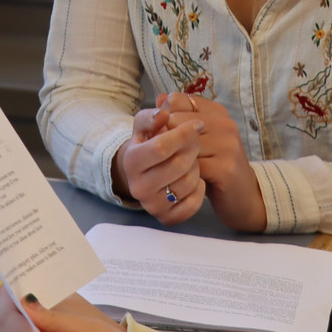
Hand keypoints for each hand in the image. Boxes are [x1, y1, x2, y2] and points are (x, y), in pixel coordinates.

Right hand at [111, 105, 204, 225]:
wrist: (143, 175)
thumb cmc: (148, 145)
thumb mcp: (144, 127)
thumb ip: (152, 116)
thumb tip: (163, 113)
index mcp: (131, 161)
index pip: (161, 147)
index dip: (183, 133)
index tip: (196, 124)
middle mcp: (138, 187)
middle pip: (178, 165)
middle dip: (193, 148)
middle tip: (196, 141)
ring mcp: (152, 205)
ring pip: (189, 182)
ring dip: (196, 166)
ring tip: (192, 159)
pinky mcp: (167, 218)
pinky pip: (194, 203)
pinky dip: (199, 188)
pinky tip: (195, 178)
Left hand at [161, 94, 265, 231]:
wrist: (243, 194)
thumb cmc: (215, 163)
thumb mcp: (199, 137)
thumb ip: (181, 117)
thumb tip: (159, 99)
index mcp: (216, 111)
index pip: (176, 100)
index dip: (161, 116)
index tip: (159, 133)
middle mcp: (224, 124)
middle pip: (175, 120)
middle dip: (163, 137)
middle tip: (160, 153)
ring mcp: (227, 145)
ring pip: (182, 144)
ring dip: (171, 157)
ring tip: (170, 167)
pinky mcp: (226, 168)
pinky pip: (191, 166)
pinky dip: (182, 174)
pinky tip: (182, 179)